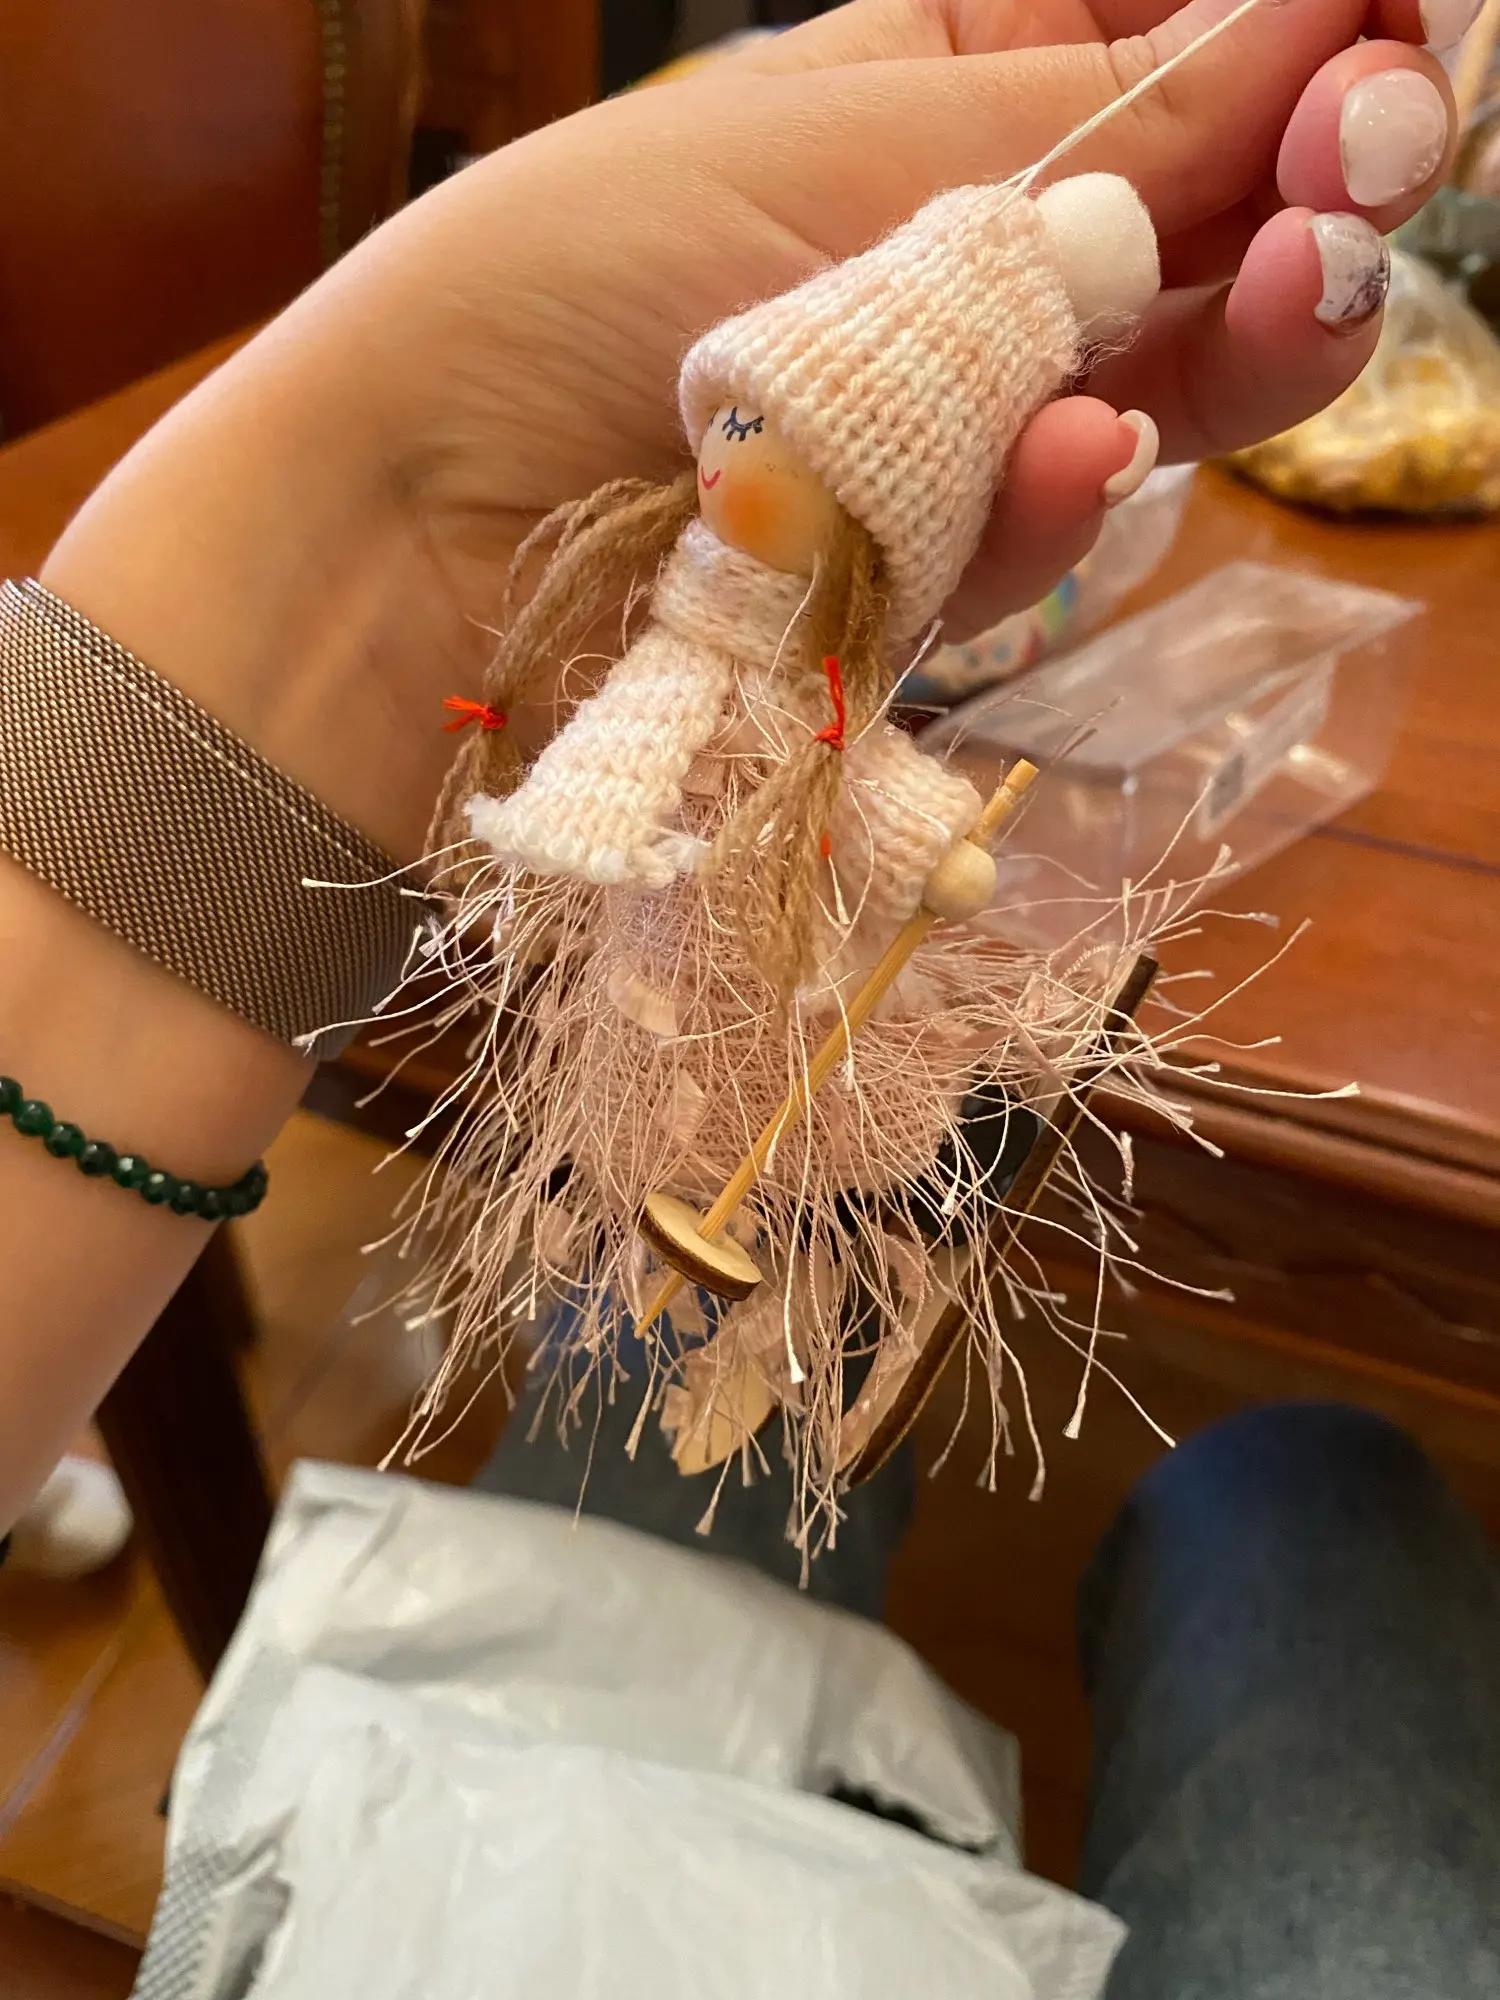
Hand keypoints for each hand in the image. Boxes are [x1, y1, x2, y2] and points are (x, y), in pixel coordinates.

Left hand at [45, 0, 1457, 854]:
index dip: (1319, 27)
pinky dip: (1062, 496)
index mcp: (948, 78)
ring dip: (1258, 331)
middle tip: (1372, 154)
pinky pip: (1049, 526)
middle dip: (1323, 179)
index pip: (1189, 35)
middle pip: (1222, 215)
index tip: (1408, 26)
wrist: (412, 541)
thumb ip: (1105, 113)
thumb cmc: (579, 282)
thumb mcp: (848, 142)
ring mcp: (965, 420)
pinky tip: (1067, 457)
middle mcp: (977, 247)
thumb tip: (1335, 17)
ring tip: (1301, 275)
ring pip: (1180, 382)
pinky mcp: (934, 569)